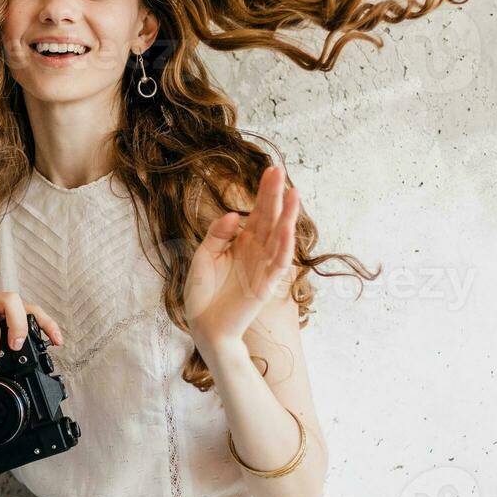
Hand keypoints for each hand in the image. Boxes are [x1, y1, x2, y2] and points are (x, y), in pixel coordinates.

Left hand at [182, 165, 300, 347]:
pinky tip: (287, 228)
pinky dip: (285, 246)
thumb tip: (232, 215)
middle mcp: (256, 251)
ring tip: (293, 194)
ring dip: (288, 216)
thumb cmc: (203, 292)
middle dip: (275, 195)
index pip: (257, 213)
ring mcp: (263, 267)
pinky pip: (279, 263)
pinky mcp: (265, 285)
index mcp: (242, 242)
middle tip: (280, 171)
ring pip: (280, 237)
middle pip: (270, 218)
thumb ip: (216, 235)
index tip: (271, 170)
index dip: (264, 192)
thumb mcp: (203, 256)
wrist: (204, 325)